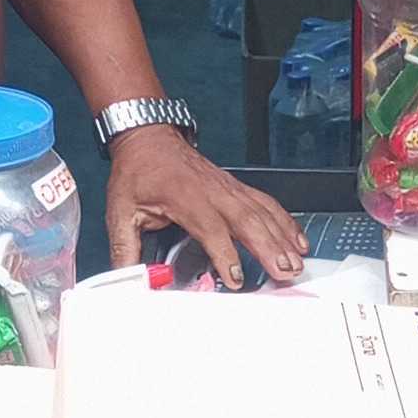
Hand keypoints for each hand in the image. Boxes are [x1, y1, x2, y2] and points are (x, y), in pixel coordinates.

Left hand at [105, 130, 306, 287]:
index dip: (226, 255)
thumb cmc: (137, 171)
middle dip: (269, 249)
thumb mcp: (120, 209)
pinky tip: (297, 240)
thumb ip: (124, 248)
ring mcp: (229, 188)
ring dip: (282, 239)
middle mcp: (213, 192)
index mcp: (185, 198)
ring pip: (263, 214)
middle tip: (283, 274)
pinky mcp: (236, 188)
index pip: (212, 229)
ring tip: (296, 264)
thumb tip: (127, 279)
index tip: (234, 278)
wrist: (149, 138)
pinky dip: (285, 222)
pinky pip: (267, 204)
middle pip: (248, 222)